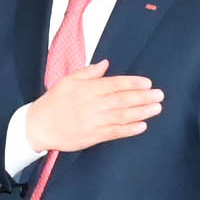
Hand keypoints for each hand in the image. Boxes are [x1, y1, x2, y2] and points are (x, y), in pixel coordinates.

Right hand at [26, 67, 165, 156]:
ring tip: (156, 108)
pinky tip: (142, 125)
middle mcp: (93, 104)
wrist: (39, 126)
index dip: (132, 83)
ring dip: (141, 112)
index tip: (148, 83)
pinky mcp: (93, 136)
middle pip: (122, 100)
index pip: (114, 84)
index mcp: (87, 89)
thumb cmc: (54, 101)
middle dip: (142, 97)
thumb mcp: (68, 80)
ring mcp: (94, 121)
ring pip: (121, 116)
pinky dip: (129, 129)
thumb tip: (106, 63)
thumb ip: (88, 72)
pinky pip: (114, 132)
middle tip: (159, 95)